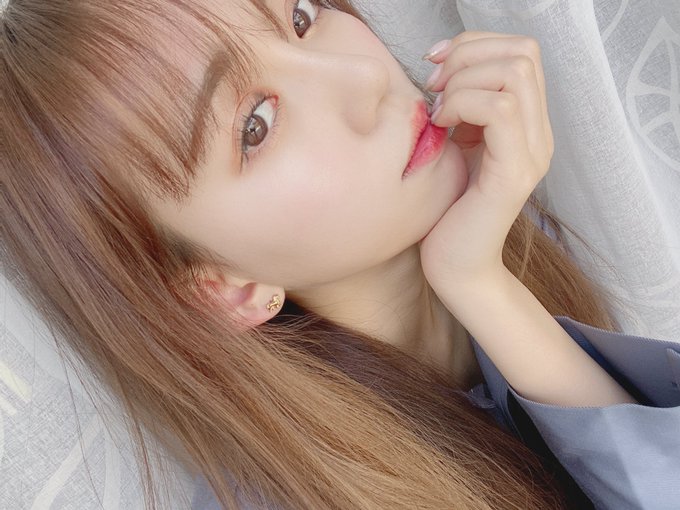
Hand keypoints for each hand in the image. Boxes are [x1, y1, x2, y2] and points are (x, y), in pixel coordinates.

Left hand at [419, 31, 553, 290]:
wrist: (456, 268)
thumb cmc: (445, 211)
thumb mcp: (454, 148)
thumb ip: (461, 110)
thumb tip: (441, 70)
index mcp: (527, 125)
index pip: (521, 52)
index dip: (474, 45)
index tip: (435, 67)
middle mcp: (539, 135)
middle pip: (523, 53)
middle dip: (467, 57)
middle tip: (433, 88)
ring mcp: (532, 153)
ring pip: (513, 75)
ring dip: (462, 82)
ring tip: (438, 113)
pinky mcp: (513, 173)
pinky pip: (499, 110)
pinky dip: (461, 105)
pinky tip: (442, 127)